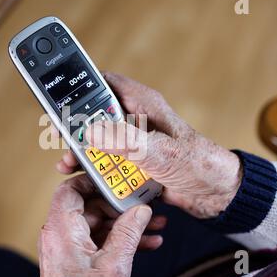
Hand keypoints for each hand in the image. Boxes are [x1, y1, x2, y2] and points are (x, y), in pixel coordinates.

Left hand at [39, 174, 165, 276]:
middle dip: (119, 207)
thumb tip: (140, 211)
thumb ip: (128, 233)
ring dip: (124, 225)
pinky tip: (145, 243)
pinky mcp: (75, 259)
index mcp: (61, 230)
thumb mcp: (113, 264)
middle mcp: (59, 235)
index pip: (70, 190)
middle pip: (90, 206)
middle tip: (142, 207)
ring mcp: (67, 247)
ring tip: (151, 227)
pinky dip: (118, 239)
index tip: (115, 180)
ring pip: (97, 225)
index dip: (92, 181)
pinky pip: (97, 241)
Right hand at [56, 72, 241, 218]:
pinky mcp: (135, 161)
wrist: (215, 193)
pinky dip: (97, 169)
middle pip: (95, 116)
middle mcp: (135, 120)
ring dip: (83, 153)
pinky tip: (87, 178)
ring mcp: (134, 142)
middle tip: (63, 141)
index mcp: (143, 104)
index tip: (61, 102)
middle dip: (77, 129)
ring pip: (99, 141)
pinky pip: (109, 161)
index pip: (105, 84)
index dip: (81, 88)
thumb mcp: (159, 150)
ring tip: (69, 164)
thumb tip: (90, 132)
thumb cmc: (197, 163)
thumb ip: (125, 140)